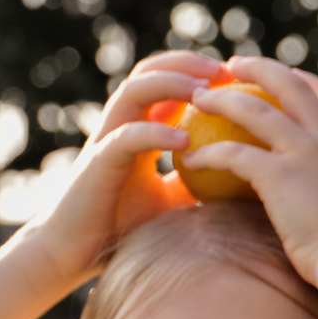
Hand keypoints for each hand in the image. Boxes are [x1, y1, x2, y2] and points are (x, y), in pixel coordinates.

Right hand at [11, 51, 218, 288]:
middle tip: (224, 70)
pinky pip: (127, 137)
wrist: (74, 254)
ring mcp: (106, 141)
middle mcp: (119, 126)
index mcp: (137, 130)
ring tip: (205, 92)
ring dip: (170, 85)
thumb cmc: (123, 230)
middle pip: (148, 73)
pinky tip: (185, 141)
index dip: (196, 72)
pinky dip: (155, 134)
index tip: (234, 77)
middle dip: (186, 64)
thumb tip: (243, 176)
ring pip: (134, 92)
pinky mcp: (98, 164)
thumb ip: (198, 182)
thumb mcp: (173, 202)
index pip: (164, 83)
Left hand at [177, 57, 317, 287]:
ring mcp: (304, 153)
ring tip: (198, 100)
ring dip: (221, 99)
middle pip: (288, 85)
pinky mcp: (278, 175)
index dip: (303, 80)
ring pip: (252, 108)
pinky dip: (207, 153)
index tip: (286, 75)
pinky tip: (190, 160)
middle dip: (257, 68)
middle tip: (232, 68)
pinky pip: (232, 153)